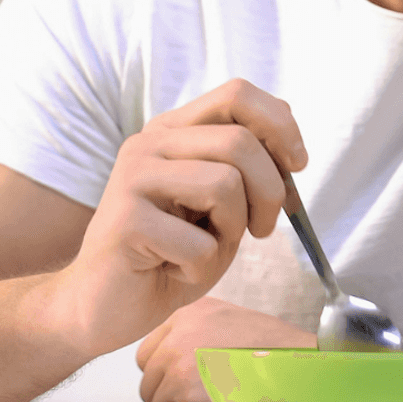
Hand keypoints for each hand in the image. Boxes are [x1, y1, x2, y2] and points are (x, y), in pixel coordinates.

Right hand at [48, 79, 308, 358]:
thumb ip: (248, 171)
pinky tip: (175, 270)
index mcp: (174, 131)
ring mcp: (132, 177)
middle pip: (240, 141)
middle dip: (270, 192)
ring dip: (233, 230)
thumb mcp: (222, 207)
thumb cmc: (170, 256)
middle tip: (260, 229)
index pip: (237, 94)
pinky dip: (202, 266)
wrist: (104, 307)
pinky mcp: (124, 220)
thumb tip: (292, 150)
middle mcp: (149, 143)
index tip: (297, 165)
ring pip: (225, 184)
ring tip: (206, 248)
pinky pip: (200, 241)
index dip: (280, 125)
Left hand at [136, 297, 315, 401]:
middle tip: (213, 395)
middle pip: (149, 380)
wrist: (309, 380)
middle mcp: (180, 339)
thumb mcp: (238, 322)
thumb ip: (202, 333)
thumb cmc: (285, 356)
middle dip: (174, 394)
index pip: (150, 351)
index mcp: (192, 314)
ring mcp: (180, 374)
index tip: (197, 378)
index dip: (172, 371)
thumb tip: (181, 359)